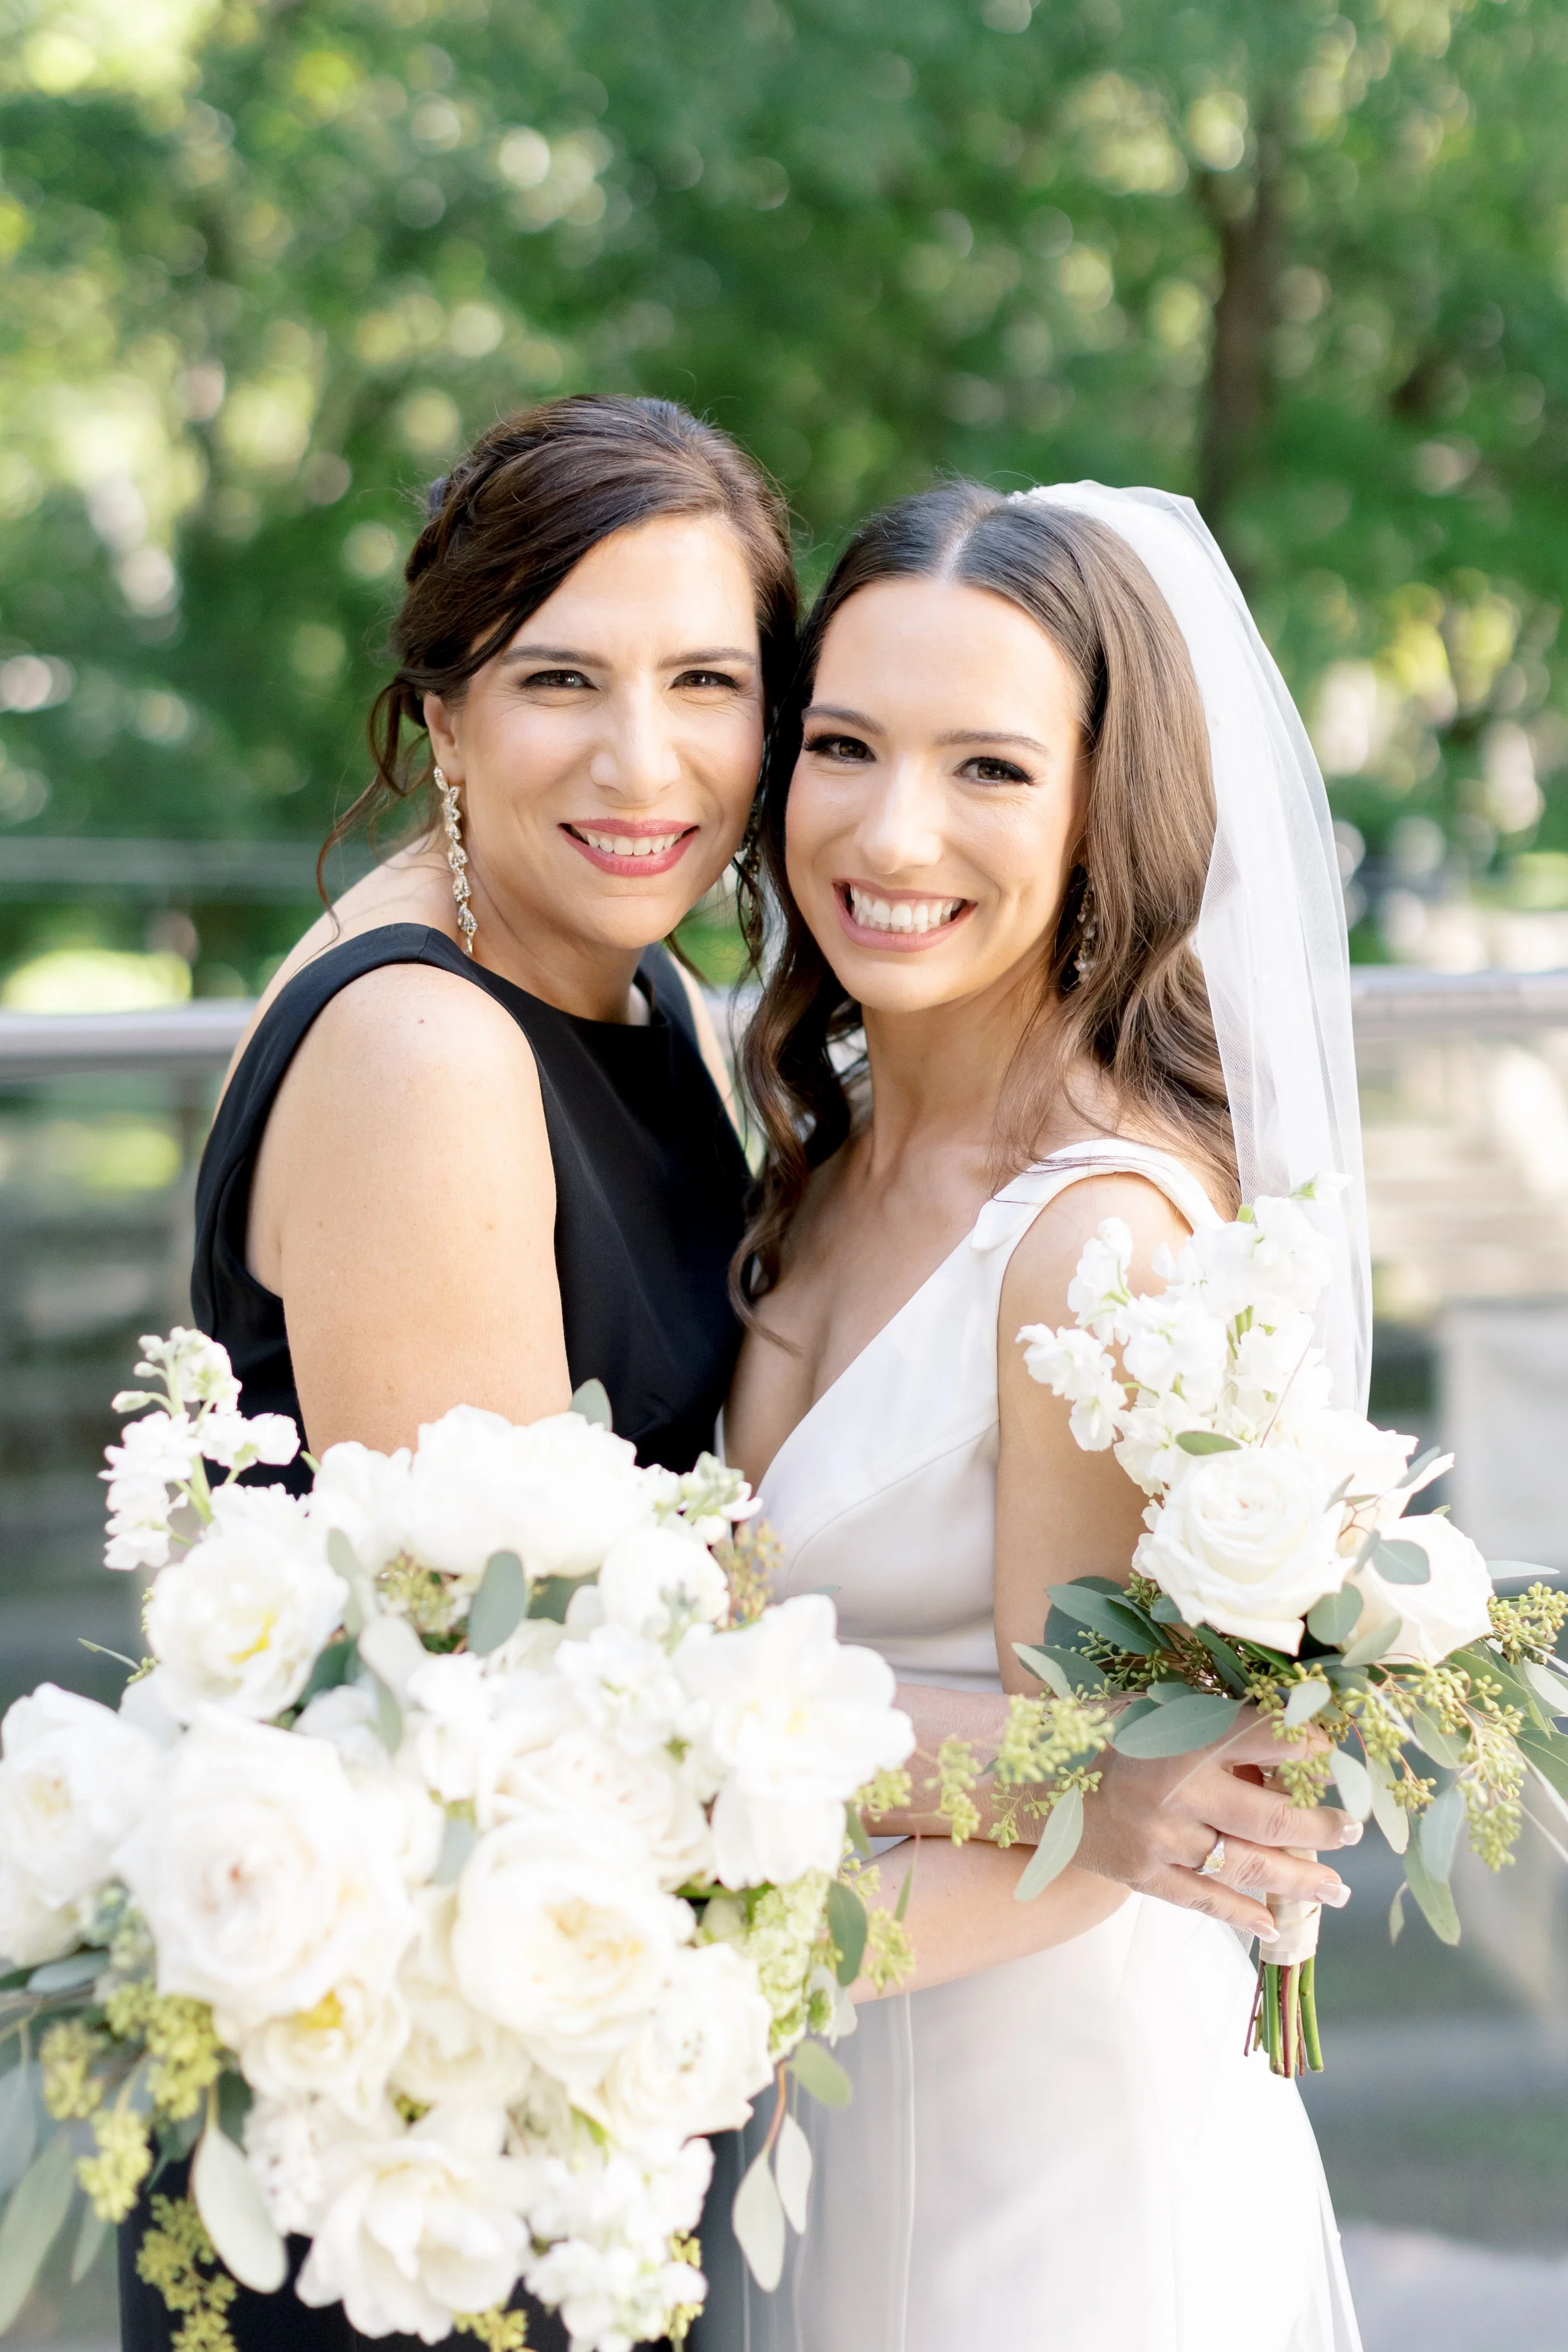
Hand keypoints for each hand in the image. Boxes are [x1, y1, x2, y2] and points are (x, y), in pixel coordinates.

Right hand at [1075, 1708, 1360, 1941]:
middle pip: (1271, 1817)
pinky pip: (1203, 1900)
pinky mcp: (1142, 1875)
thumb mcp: (1159, 1708)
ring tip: (1337, 1890)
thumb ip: (1215, 1724)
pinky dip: (1242, 1913)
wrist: (1030, 1774)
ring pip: (1247, 1866)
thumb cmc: (1102, 1730)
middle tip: (1353, 1830)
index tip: (1336, 1751)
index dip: (1310, 1746)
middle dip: (1321, 1826)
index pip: (1268, 1740)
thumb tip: (1286, 1734)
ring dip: (1300, 1879)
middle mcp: (1179, 1793)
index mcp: (1184, 1737)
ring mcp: (1161, 1840)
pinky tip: (1274, 1924)